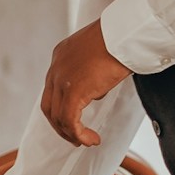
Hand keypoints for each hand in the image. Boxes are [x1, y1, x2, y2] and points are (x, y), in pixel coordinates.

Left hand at [39, 18, 131, 146]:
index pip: (53, 89)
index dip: (62, 109)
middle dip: (61, 126)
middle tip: (76, 137)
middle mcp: (56, 67)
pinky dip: (79, 134)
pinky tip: (92, 139)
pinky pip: (70, 120)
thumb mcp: (99, 54)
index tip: (74, 120)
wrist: (124, 33)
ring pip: (57, 116)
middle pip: (49, 106)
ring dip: (71, 133)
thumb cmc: (120, 39)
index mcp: (60, 56)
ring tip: (87, 141)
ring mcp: (61, 79)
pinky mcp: (73, 91)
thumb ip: (91, 73)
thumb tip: (95, 92)